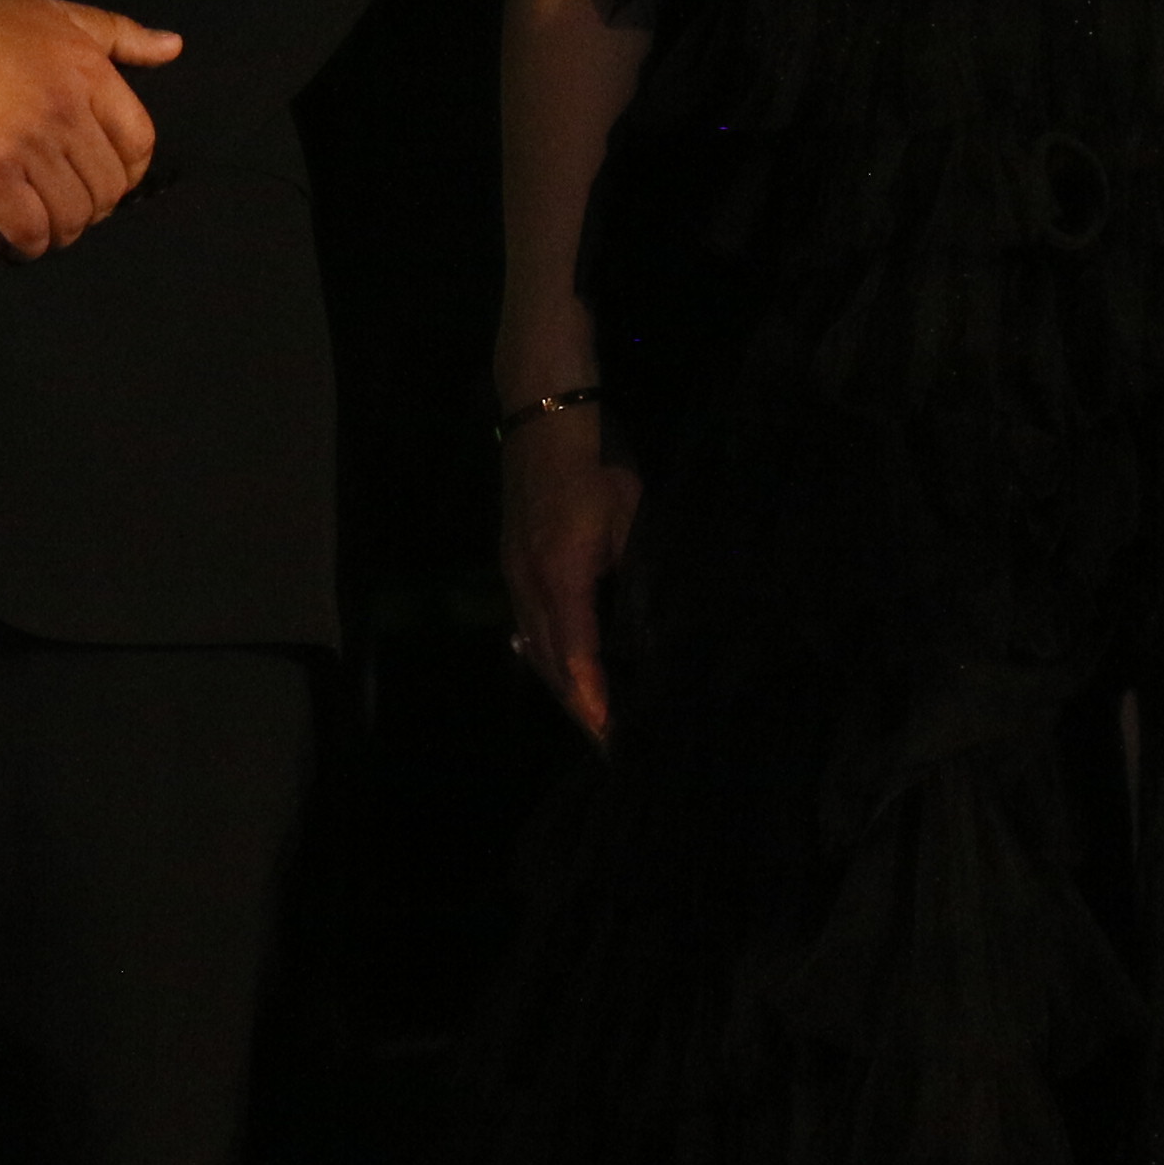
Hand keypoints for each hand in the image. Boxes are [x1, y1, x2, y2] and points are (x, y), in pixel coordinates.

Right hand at [0, 0, 179, 255]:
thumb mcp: (58, 13)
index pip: (139, 143)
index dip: (131, 172)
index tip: (111, 180)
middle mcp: (67, 113)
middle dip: (96, 207)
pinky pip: (28, 227)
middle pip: (108, 186)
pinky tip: (22, 243)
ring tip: (49, 231)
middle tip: (75, 211)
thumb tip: (174, 47)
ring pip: (71, 213)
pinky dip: (31, 244)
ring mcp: (27, 146)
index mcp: (91, 74)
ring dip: (65, 231)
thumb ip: (120, 34)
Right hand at [500, 405, 640, 747]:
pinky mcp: (511, 564)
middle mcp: (529, 584)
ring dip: (559, 686)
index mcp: (561, 575)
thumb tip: (652, 623)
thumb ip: (636, 573)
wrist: (544, 419)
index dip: (593, 698)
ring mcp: (514, 575)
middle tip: (604, 745)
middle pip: (549, 661)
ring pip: (534, 646)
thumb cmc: (597, 464)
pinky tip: (558, 672)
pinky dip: (545, 656)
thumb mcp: (631, 518)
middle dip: (577, 706)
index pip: (577, 654)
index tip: (609, 735)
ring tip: (586, 719)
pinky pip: (526, 624)